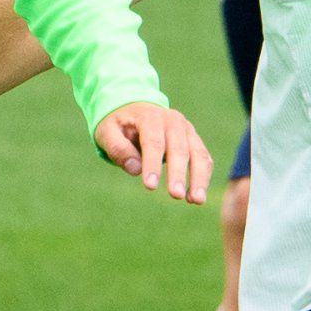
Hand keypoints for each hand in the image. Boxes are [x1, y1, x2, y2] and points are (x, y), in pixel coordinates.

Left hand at [94, 101, 216, 203]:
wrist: (135, 110)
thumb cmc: (119, 125)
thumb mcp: (107, 132)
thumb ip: (117, 148)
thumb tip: (135, 169)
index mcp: (150, 116)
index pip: (153, 142)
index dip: (152, 164)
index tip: (150, 186)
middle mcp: (173, 120)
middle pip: (179, 148)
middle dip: (178, 173)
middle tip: (175, 195)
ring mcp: (187, 129)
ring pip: (198, 153)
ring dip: (199, 178)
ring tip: (196, 201)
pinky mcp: (194, 140)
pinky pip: (203, 158)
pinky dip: (202, 177)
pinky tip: (194, 198)